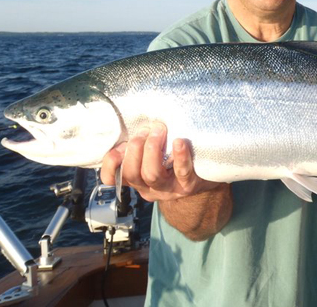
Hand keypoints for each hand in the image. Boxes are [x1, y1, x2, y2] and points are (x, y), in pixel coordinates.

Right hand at [101, 123, 222, 201]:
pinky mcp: (188, 185)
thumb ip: (139, 146)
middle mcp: (149, 188)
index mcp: (137, 179)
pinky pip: (181, 172)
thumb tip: (131, 128)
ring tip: (160, 131)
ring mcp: (168, 189)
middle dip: (135, 148)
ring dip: (152, 149)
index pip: (112, 178)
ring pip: (151, 174)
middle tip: (146, 130)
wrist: (206, 173)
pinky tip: (179, 142)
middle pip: (132, 173)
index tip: (120, 145)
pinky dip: (179, 156)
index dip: (111, 162)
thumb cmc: (175, 159)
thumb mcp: (153, 154)